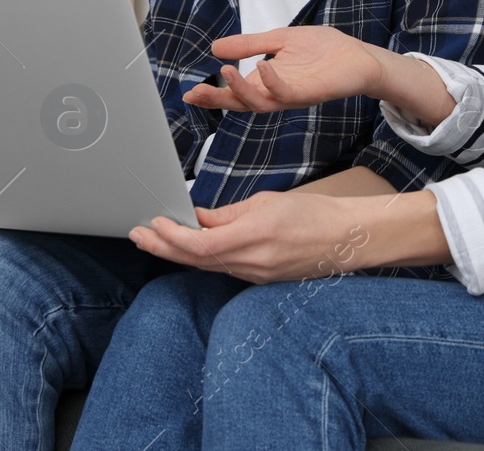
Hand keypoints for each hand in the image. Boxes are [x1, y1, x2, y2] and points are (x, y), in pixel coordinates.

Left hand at [129, 191, 371, 283]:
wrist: (346, 239)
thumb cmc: (313, 214)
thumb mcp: (266, 203)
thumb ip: (227, 214)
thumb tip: (197, 218)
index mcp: (253, 236)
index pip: (199, 244)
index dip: (171, 237)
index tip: (153, 223)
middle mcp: (252, 262)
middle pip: (195, 260)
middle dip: (162, 247)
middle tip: (137, 235)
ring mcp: (256, 275)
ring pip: (206, 266)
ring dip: (178, 253)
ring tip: (155, 238)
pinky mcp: (260, 279)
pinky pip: (223, 269)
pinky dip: (202, 257)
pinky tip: (190, 246)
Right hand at [182, 25, 385, 111]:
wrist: (358, 55)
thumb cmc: (323, 49)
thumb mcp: (279, 40)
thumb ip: (249, 45)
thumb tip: (215, 48)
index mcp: (266, 82)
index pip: (235, 92)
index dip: (213, 94)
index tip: (190, 93)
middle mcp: (276, 93)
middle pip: (241, 103)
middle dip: (218, 99)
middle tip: (195, 93)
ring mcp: (292, 95)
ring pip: (260, 103)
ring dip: (240, 90)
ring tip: (226, 72)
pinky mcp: (310, 93)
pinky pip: (286, 93)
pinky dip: (271, 81)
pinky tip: (261, 66)